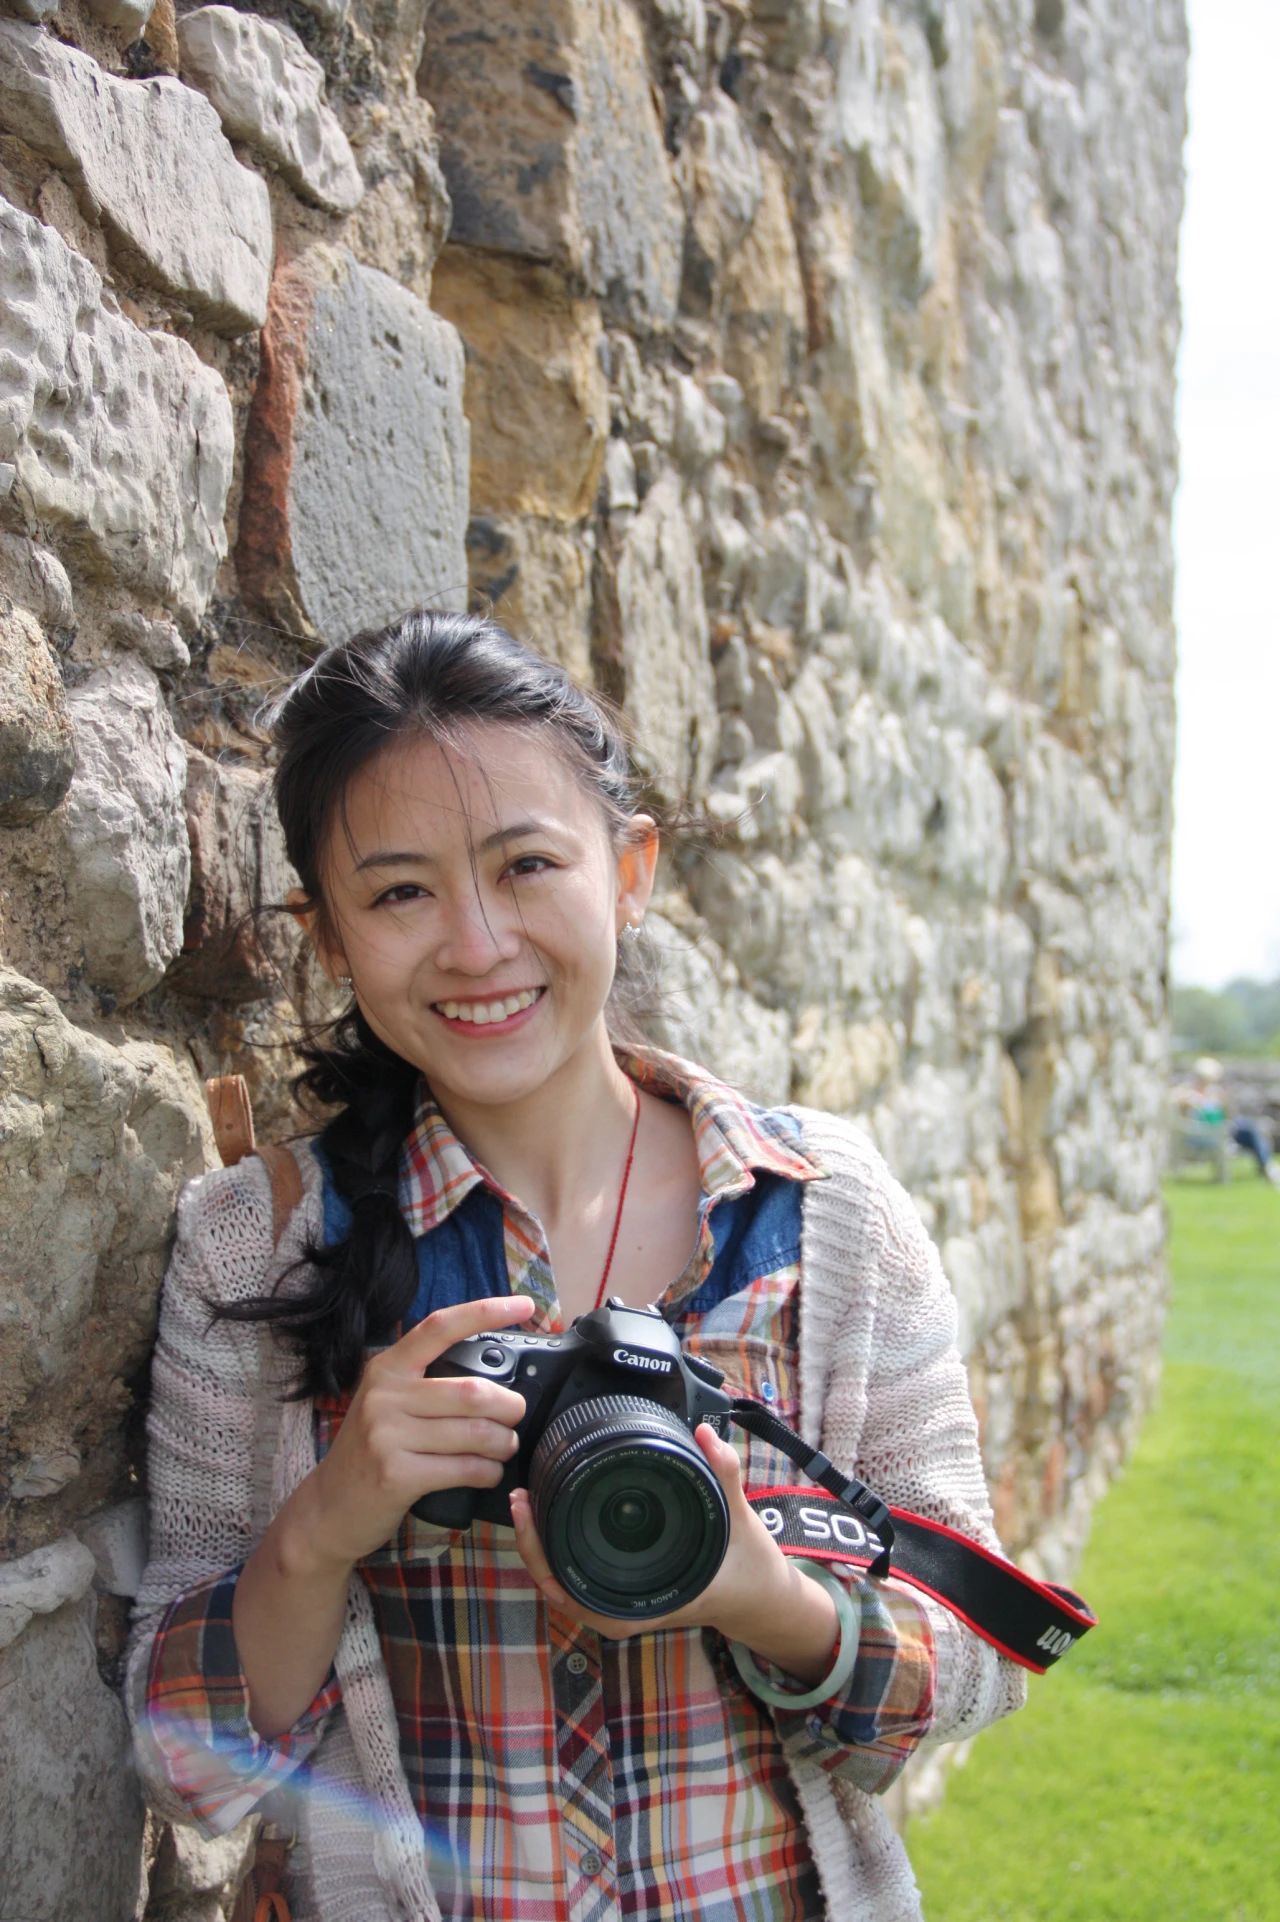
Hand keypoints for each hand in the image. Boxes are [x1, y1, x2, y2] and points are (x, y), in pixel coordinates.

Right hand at [296, 1294, 536, 1572]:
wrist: (329, 1508)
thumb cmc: (371, 1451)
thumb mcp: (386, 1404)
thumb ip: (426, 1384)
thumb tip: (495, 1377)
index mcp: (387, 1368)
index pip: (440, 1327)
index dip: (485, 1312)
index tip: (524, 1305)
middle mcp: (384, 1396)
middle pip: (472, 1391)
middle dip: (509, 1405)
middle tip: (516, 1415)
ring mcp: (387, 1436)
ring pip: (474, 1433)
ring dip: (503, 1443)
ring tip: (505, 1446)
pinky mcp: (396, 1475)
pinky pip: (464, 1469)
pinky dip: (488, 1472)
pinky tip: (489, 1473)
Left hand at [509, 1422, 811, 1649]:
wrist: (764, 1600)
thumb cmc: (749, 1570)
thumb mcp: (738, 1518)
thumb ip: (723, 1474)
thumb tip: (706, 1433)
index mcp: (645, 1603)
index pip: (571, 1589)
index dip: (541, 1553)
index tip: (528, 1512)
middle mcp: (626, 1610)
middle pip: (557, 1585)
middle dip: (531, 1544)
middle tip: (518, 1498)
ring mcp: (624, 1605)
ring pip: (564, 1583)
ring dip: (541, 1548)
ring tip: (526, 1504)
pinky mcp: (627, 1593)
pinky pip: (580, 1578)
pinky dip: (559, 1554)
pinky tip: (552, 1521)